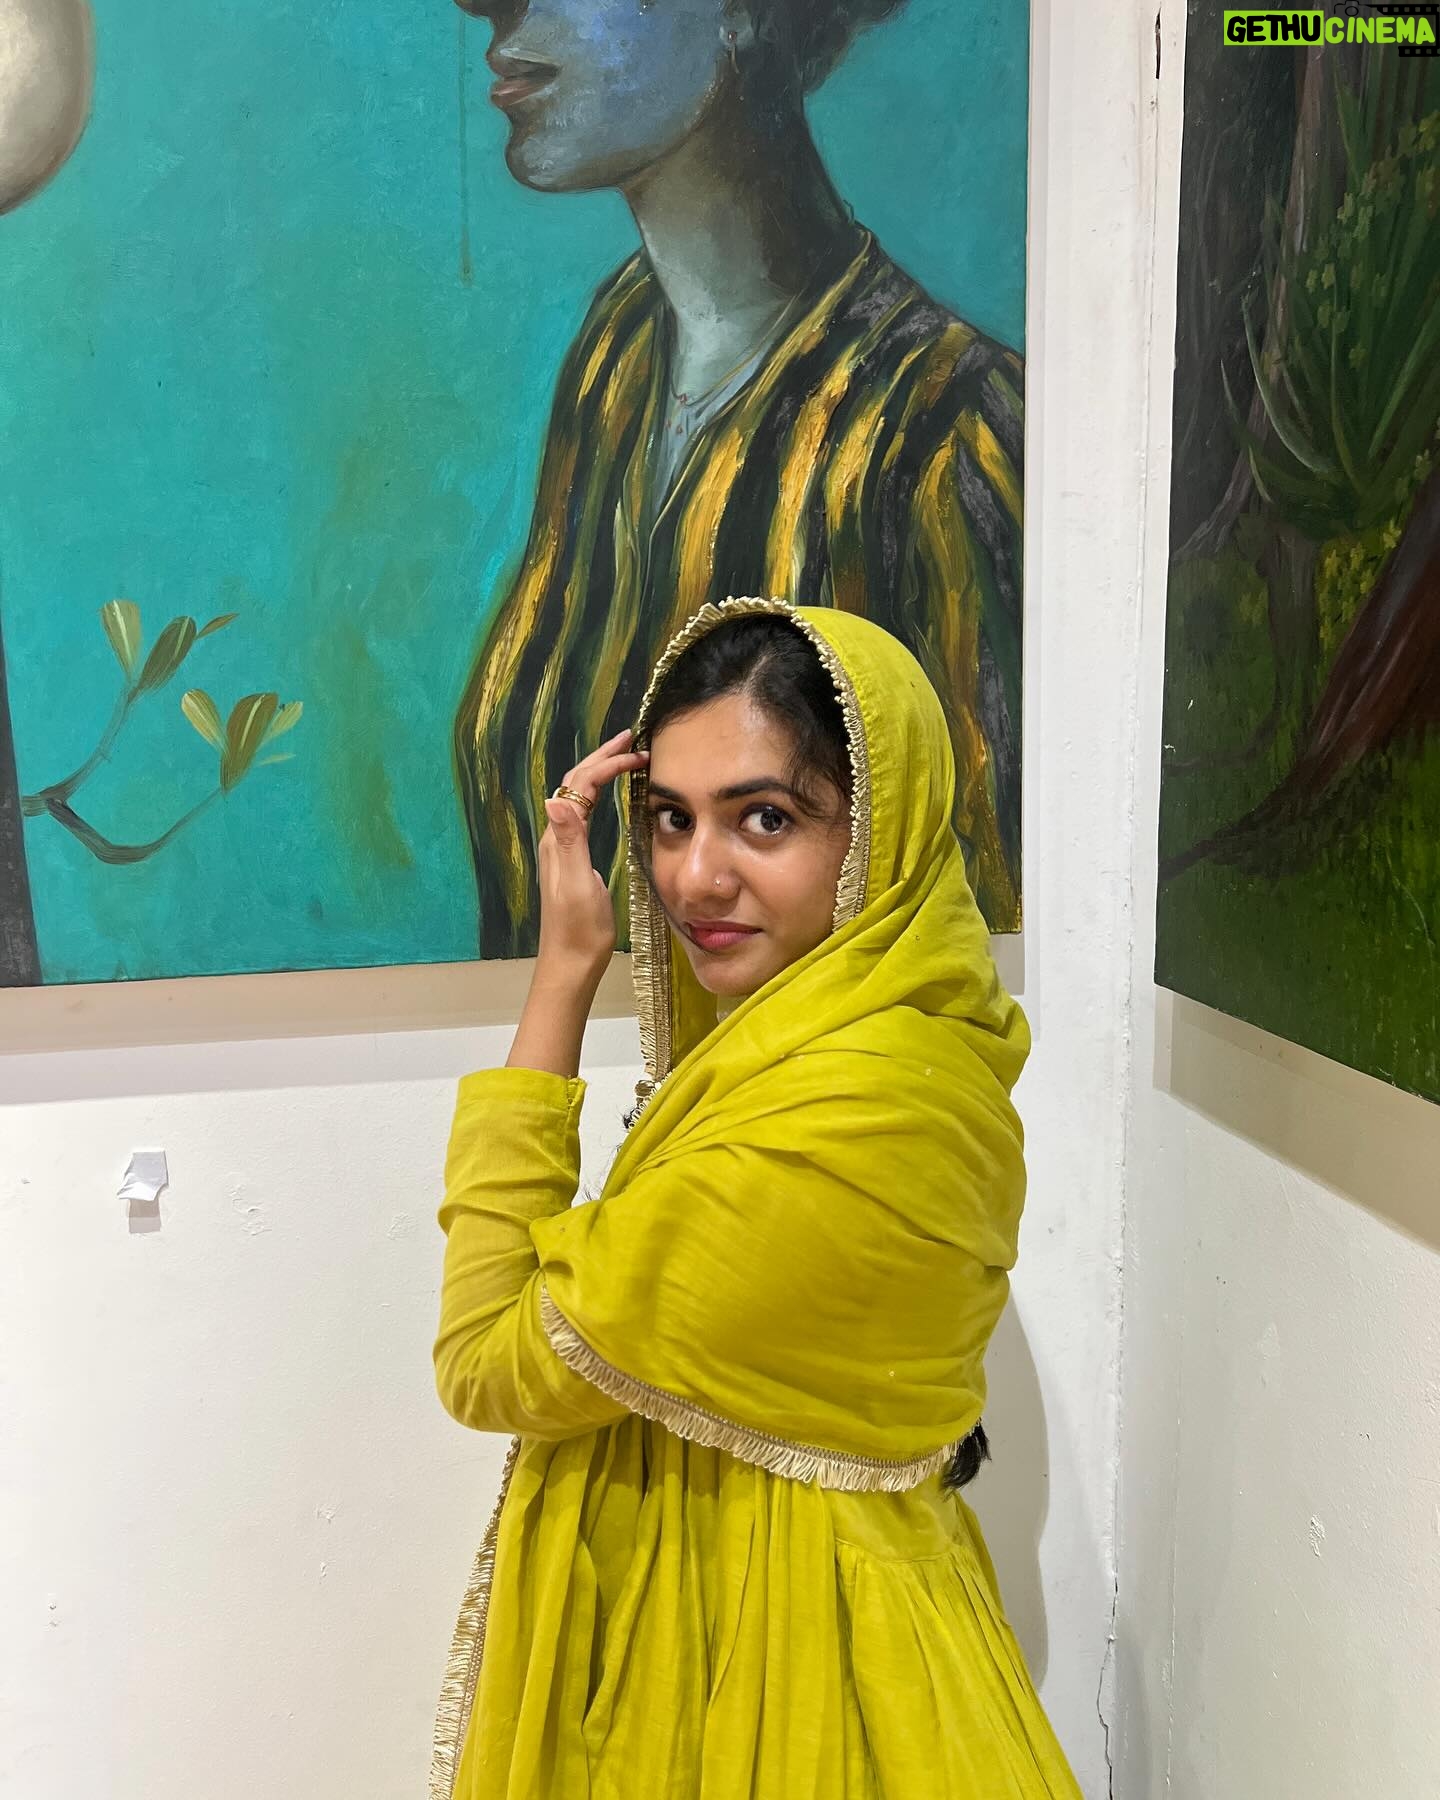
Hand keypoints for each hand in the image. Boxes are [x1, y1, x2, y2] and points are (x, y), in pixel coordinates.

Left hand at [536, 729, 648, 981]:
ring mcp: (564, 849)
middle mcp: (558, 838)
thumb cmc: (579, 929)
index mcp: (560, 839)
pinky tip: (608, 797)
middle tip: (630, 738)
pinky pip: (584, 814)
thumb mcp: (578, 884)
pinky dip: (598, 794)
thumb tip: (555, 799)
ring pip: (578, 797)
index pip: (580, 786)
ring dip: (599, 772)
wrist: (570, 963)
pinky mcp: (572, 861)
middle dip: (601, 758)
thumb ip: (570, 841)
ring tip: (623, 757)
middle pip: (575, 785)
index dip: (607, 764)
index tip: (636, 751)